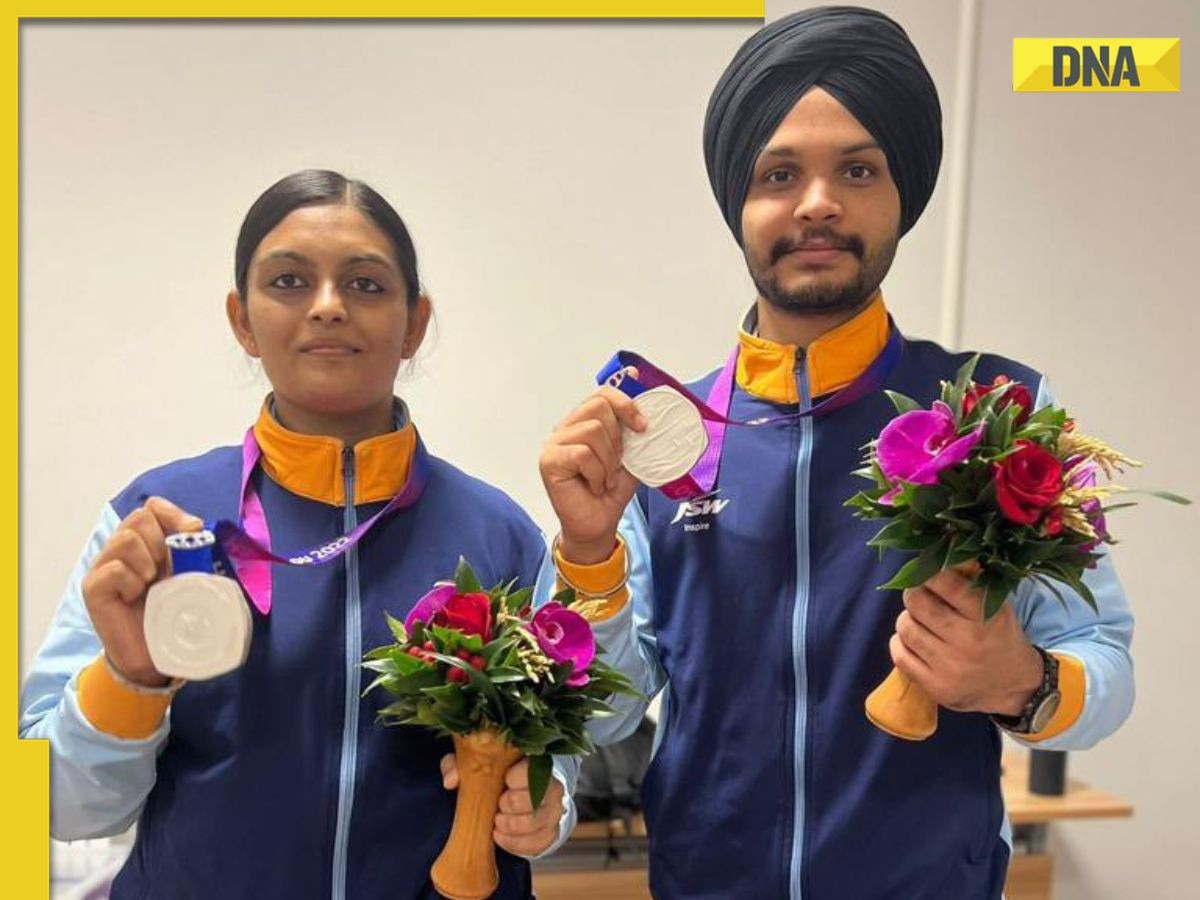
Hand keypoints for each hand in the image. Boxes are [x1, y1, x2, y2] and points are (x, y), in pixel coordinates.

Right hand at [80, 496, 203, 686]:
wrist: (154, 656)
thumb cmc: (171, 615)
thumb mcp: (188, 577)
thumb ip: (190, 552)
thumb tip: (197, 528)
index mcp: (146, 542)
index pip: (152, 507)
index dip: (172, 514)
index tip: (192, 531)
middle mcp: (122, 549)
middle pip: (139, 518)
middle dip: (161, 541)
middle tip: (166, 570)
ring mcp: (104, 566)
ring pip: (126, 539)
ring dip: (147, 562)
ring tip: (150, 585)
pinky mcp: (93, 587)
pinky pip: (114, 569)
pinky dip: (130, 582)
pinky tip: (134, 597)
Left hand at [440, 754, 565, 856]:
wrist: (527, 792)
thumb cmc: (500, 775)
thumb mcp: (476, 764)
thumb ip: (459, 765)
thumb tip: (450, 780)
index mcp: (538, 764)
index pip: (531, 772)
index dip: (512, 780)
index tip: (502, 781)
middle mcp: (553, 787)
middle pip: (532, 802)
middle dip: (508, 807)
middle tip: (497, 805)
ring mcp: (555, 812)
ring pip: (534, 825)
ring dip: (509, 827)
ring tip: (497, 822)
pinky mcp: (552, 834)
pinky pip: (536, 845)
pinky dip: (514, 844)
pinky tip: (501, 836)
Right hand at [539, 370, 645, 564]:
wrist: (598, 524)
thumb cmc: (610, 491)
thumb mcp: (631, 456)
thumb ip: (634, 431)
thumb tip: (649, 408)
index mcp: (584, 422)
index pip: (603, 393)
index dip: (625, 403)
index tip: (642, 425)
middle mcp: (566, 427)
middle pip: (599, 407)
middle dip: (618, 439)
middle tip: (616, 464)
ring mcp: (554, 443)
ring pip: (593, 431)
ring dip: (608, 461)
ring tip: (604, 478)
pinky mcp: (549, 460)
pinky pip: (583, 454)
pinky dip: (597, 473)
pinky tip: (594, 486)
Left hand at [889, 568, 1042, 715]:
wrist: (1013, 687)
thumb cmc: (999, 636)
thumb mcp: (996, 606)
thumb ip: (971, 581)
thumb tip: (940, 549)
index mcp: (987, 617)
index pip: (945, 583)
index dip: (930, 572)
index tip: (929, 573)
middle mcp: (968, 642)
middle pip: (917, 602)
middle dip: (914, 593)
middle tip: (920, 595)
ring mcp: (950, 668)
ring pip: (905, 627)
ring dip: (907, 619)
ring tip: (920, 620)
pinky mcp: (936, 687)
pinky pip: (899, 655)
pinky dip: (900, 643)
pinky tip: (914, 640)